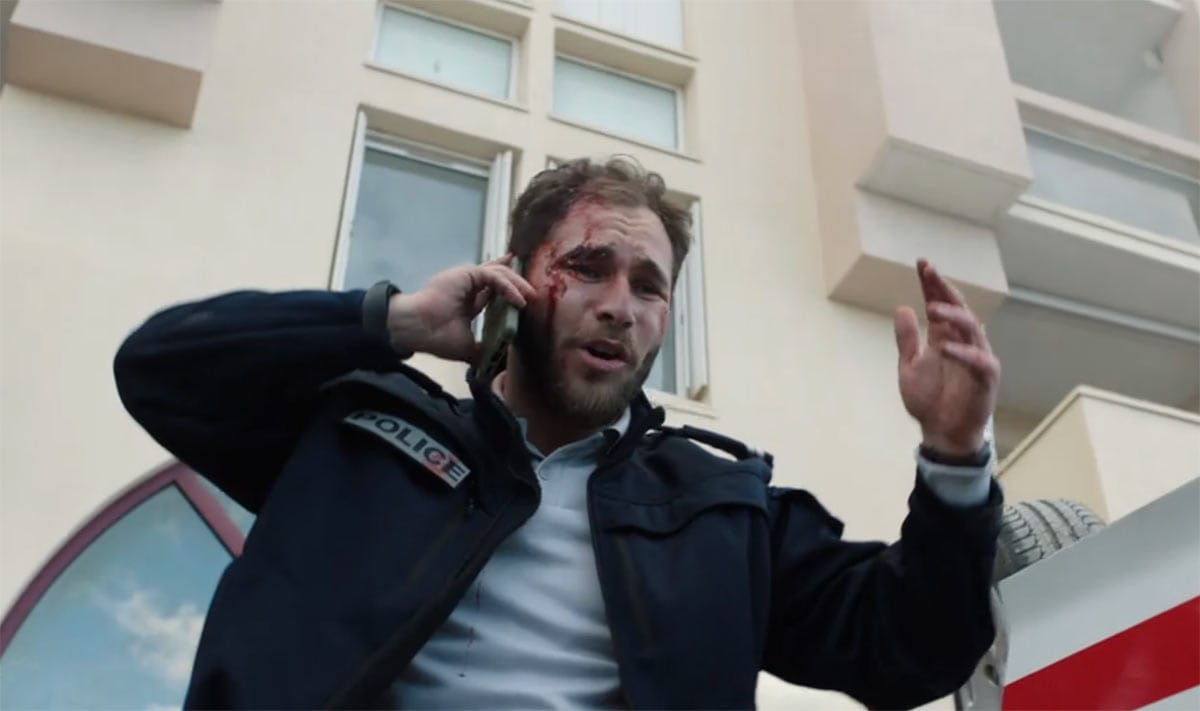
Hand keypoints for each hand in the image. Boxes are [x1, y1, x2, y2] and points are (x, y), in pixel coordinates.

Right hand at [386, 255, 534, 362]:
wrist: (417, 329)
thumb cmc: (436, 338)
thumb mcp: (467, 347)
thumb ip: (483, 349)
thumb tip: (499, 361)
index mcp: (466, 302)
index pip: (491, 291)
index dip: (508, 291)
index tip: (523, 295)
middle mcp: (467, 286)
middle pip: (498, 276)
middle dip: (516, 282)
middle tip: (532, 292)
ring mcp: (466, 278)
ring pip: (499, 273)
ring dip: (517, 284)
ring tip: (530, 296)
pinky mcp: (467, 274)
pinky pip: (494, 276)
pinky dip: (508, 286)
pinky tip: (518, 300)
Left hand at [894, 259, 1000, 456]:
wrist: (941, 432)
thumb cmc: (928, 400)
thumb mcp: (908, 367)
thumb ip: (907, 340)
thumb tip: (903, 308)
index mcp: (943, 337)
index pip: (939, 304)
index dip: (932, 284)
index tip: (922, 264)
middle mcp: (962, 342)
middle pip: (957, 307)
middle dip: (944, 288)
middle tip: (930, 271)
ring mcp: (976, 357)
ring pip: (971, 327)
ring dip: (952, 315)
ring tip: (931, 307)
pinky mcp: (986, 377)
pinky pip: (979, 360)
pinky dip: (963, 352)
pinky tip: (945, 346)